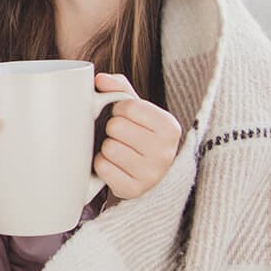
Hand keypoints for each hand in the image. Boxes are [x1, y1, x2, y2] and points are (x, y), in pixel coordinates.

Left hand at [93, 73, 182, 200]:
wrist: (144, 173)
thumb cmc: (138, 134)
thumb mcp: (135, 108)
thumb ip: (118, 88)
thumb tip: (100, 80)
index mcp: (169, 126)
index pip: (127, 107)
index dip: (118, 110)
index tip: (124, 118)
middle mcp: (166, 151)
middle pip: (116, 127)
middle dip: (112, 129)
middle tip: (121, 137)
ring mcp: (152, 174)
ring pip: (108, 149)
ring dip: (106, 148)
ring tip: (118, 152)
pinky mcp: (134, 190)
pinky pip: (103, 168)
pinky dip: (102, 165)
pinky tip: (114, 166)